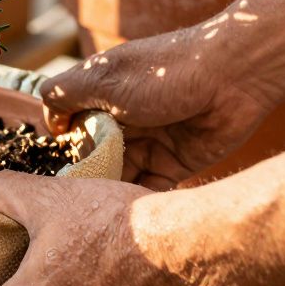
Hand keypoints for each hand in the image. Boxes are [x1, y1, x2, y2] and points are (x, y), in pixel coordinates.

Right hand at [41, 29, 283, 188]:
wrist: (236, 77)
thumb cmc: (165, 72)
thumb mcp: (103, 78)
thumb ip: (65, 94)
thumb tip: (48, 119)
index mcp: (104, 93)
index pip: (71, 123)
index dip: (65, 143)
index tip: (62, 162)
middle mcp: (125, 118)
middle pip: (95, 154)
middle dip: (87, 174)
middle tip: (79, 197)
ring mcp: (151, 141)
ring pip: (120, 174)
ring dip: (111, 190)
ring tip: (99, 210)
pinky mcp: (177, 162)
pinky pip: (150, 187)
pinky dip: (138, 200)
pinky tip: (127, 213)